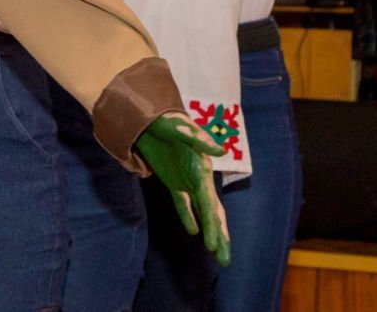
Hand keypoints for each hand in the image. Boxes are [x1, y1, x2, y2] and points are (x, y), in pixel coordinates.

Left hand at [134, 112, 229, 266]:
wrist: (150, 116)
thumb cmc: (166, 120)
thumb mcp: (178, 127)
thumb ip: (197, 138)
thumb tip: (220, 151)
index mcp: (202, 168)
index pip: (209, 202)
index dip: (213, 223)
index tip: (215, 245)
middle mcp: (199, 177)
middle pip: (212, 212)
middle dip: (220, 236)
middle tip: (225, 261)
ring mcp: (187, 180)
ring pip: (202, 211)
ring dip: (211, 231)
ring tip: (217, 254)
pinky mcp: (175, 181)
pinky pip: (182, 203)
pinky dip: (188, 217)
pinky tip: (193, 232)